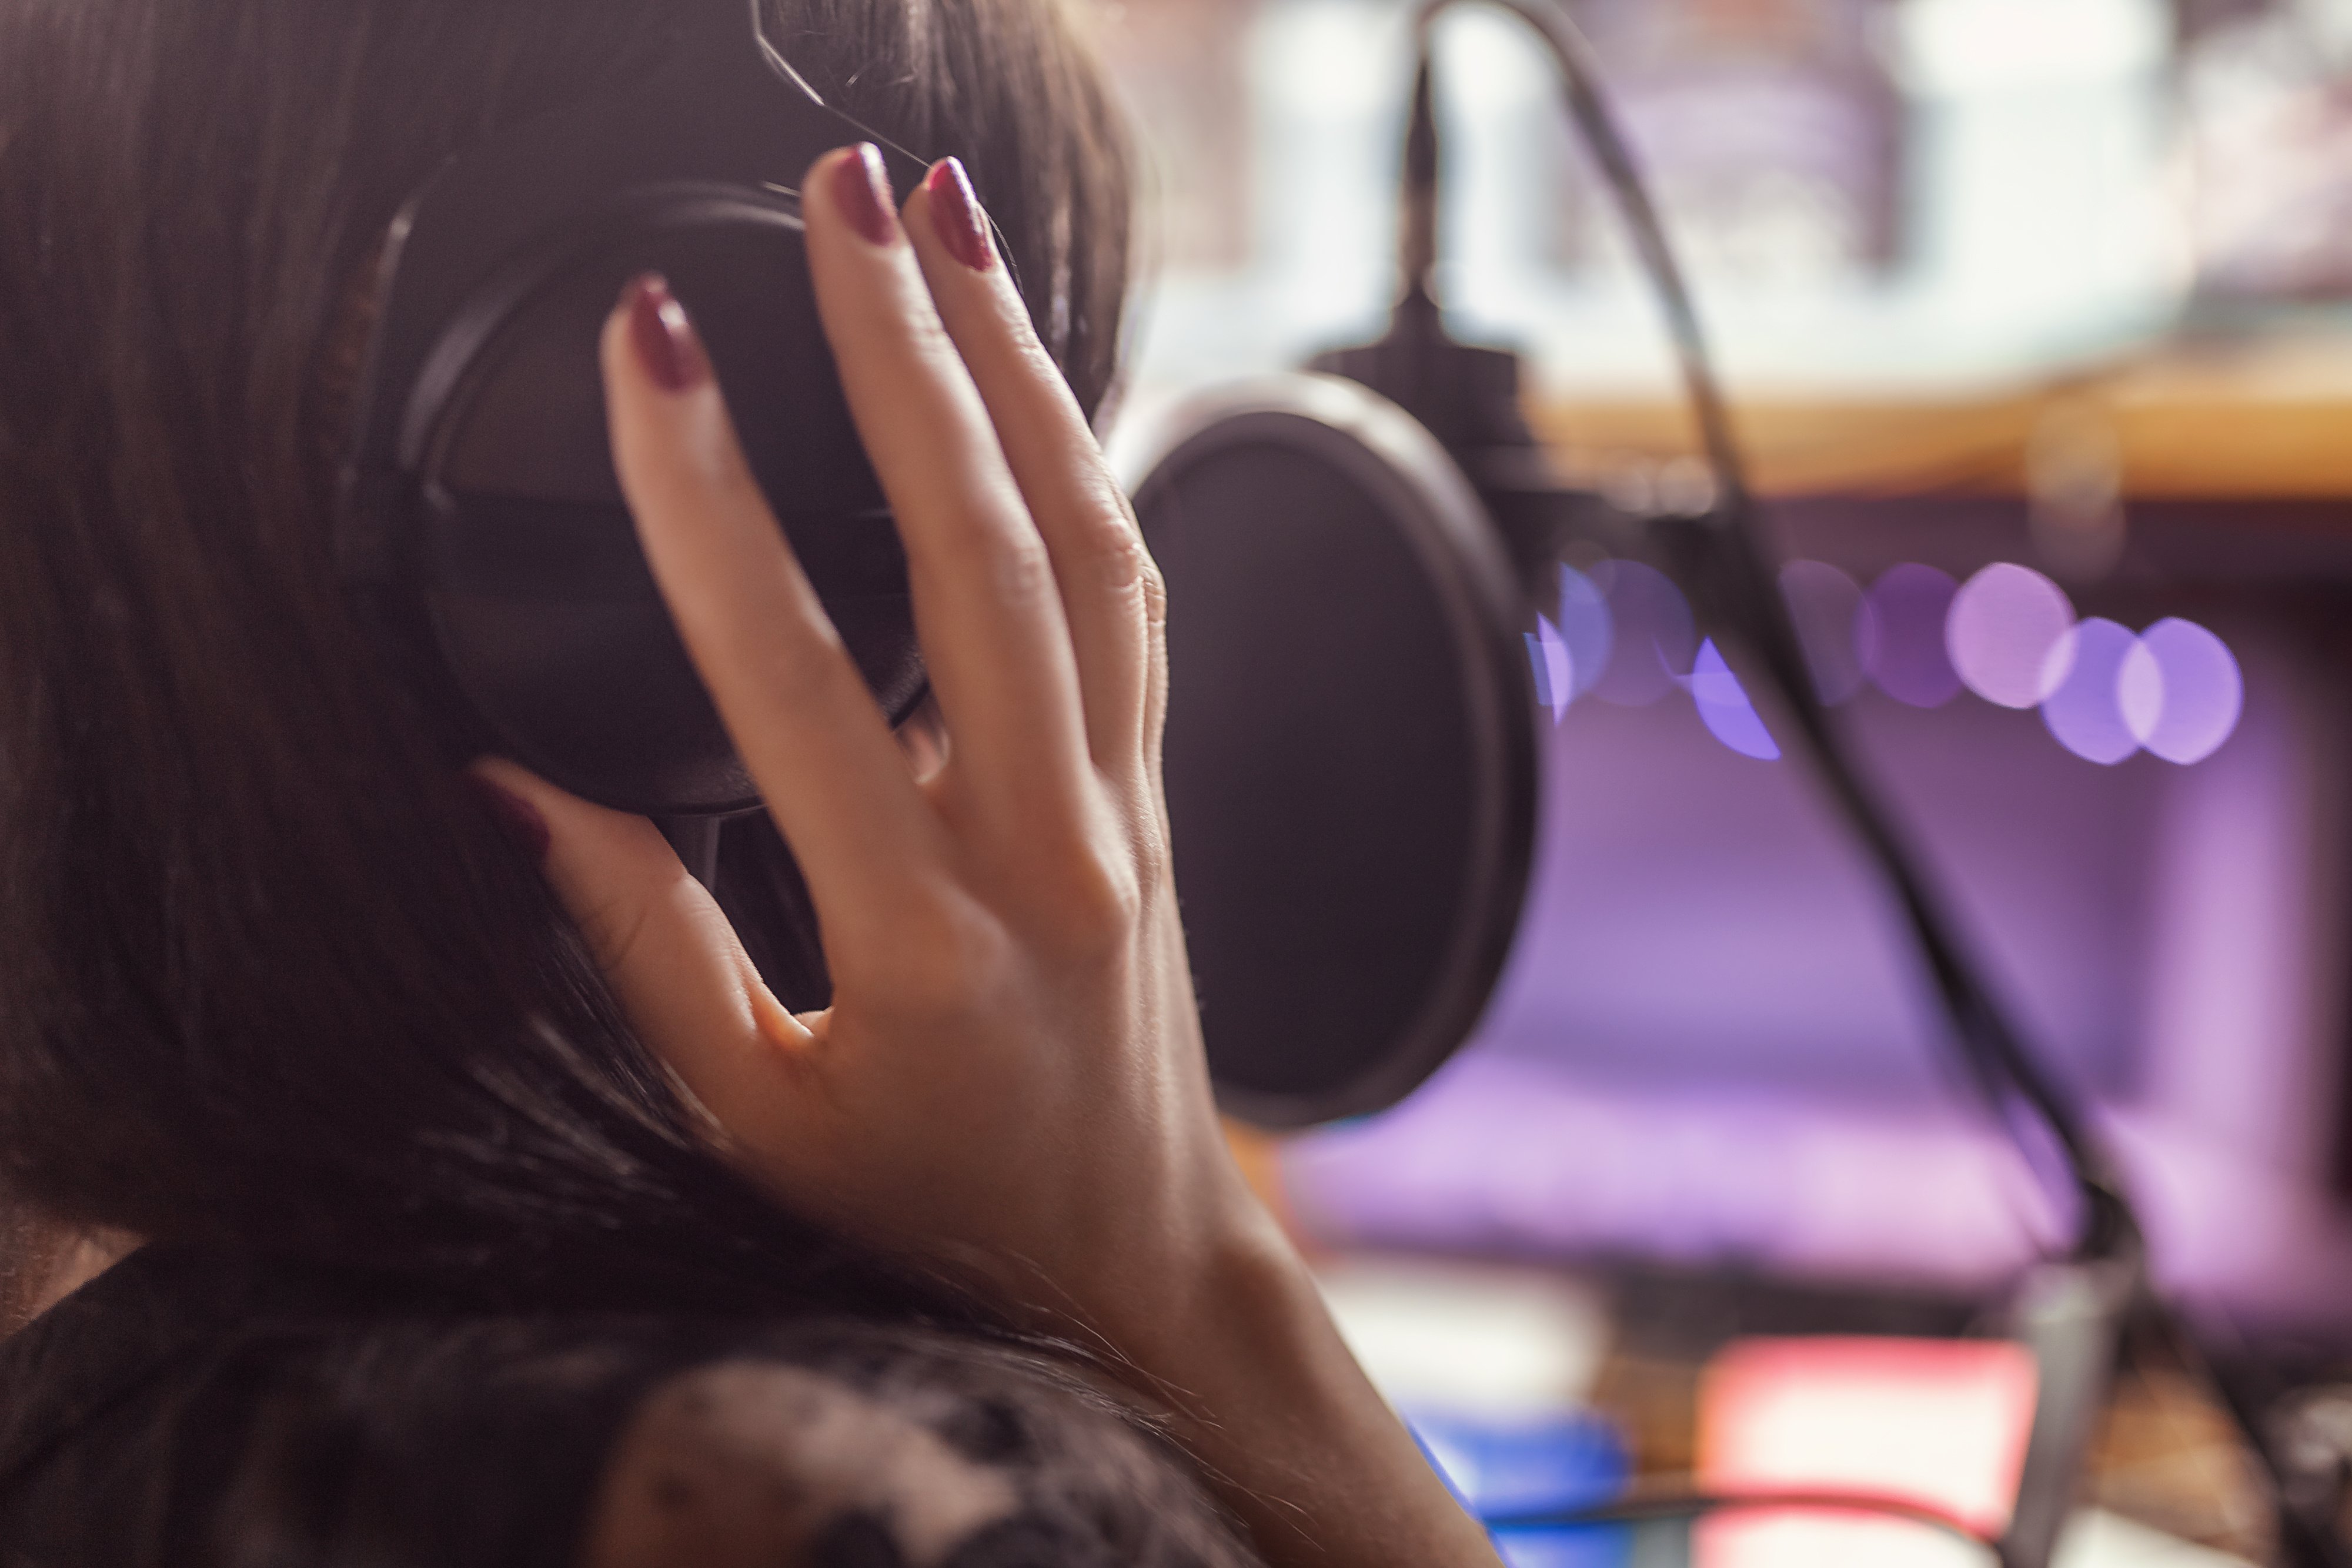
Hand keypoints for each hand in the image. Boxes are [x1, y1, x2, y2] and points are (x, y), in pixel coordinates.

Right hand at [481, 145, 1251, 1330]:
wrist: (1129, 1258)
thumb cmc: (932, 1201)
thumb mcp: (748, 1111)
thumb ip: (636, 941)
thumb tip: (513, 787)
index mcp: (918, 937)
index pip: (796, 682)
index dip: (710, 506)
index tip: (648, 356)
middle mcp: (1045, 847)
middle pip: (987, 558)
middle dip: (909, 357)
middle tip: (844, 201)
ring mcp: (1122, 806)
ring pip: (1089, 548)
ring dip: (1022, 374)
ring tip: (948, 229)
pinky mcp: (1156, 788)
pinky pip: (1133, 596)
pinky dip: (1084, 469)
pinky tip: (1030, 376)